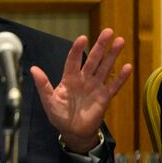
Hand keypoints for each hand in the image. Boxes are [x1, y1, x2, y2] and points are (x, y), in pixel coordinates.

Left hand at [30, 28, 132, 153]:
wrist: (73, 132)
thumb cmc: (59, 115)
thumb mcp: (48, 100)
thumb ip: (43, 85)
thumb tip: (33, 69)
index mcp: (69, 78)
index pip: (73, 60)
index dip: (77, 50)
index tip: (82, 38)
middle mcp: (84, 79)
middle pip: (93, 60)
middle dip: (100, 46)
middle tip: (108, 31)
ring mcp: (95, 87)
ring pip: (105, 68)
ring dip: (112, 55)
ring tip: (120, 41)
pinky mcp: (104, 97)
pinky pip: (114, 85)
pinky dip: (121, 77)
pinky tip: (128, 66)